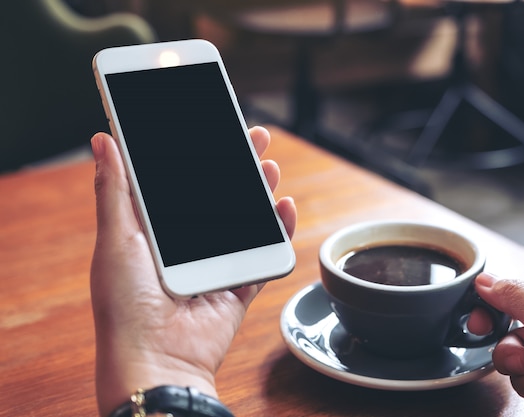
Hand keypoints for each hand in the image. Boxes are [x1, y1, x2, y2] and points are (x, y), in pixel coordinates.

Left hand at [90, 127, 296, 416]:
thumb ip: (115, 190)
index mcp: (154, 232)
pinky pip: (263, 256)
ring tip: (268, 165)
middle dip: (237, 165)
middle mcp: (185, 246)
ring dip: (259, 191)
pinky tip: (284, 207)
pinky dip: (278, 232)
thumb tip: (102, 141)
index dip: (197, 154)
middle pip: (218, 197)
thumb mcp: (116, 238)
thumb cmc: (125, 304)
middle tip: (252, 137)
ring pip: (244, 221)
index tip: (212, 127)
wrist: (156, 359)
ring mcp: (213, 266)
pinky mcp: (236, 286)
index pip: (180, 183)